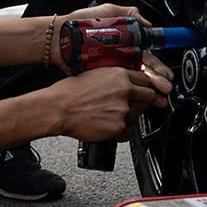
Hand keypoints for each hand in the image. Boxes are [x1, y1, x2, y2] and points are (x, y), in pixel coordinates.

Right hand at [54, 67, 170, 142]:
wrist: (58, 108)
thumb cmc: (69, 92)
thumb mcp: (95, 74)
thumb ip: (115, 78)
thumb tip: (126, 83)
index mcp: (120, 75)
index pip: (146, 80)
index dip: (144, 87)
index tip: (144, 92)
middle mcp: (125, 90)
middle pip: (149, 97)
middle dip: (143, 102)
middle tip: (130, 105)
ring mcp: (124, 110)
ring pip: (138, 116)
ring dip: (129, 117)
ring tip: (109, 116)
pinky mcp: (119, 127)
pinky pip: (127, 132)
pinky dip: (119, 132)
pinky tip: (106, 126)